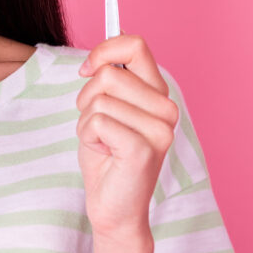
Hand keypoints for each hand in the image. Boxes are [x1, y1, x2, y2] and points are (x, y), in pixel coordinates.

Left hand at [76, 34, 178, 243]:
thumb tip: (99, 55)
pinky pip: (97, 121)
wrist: (113, 207)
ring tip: (102, 143)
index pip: (136, 45)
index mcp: (158, 94)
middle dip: (88, 97)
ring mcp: (159, 129)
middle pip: (109, 73)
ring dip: (86, 122)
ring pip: (99, 99)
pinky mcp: (144, 148)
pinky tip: (104, 153)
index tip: (87, 69)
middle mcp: (166, 109)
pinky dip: (88, 136)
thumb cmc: (107, 157)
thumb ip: (109, 80)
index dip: (104, 50)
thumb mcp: (106, 109)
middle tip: (97, 125)